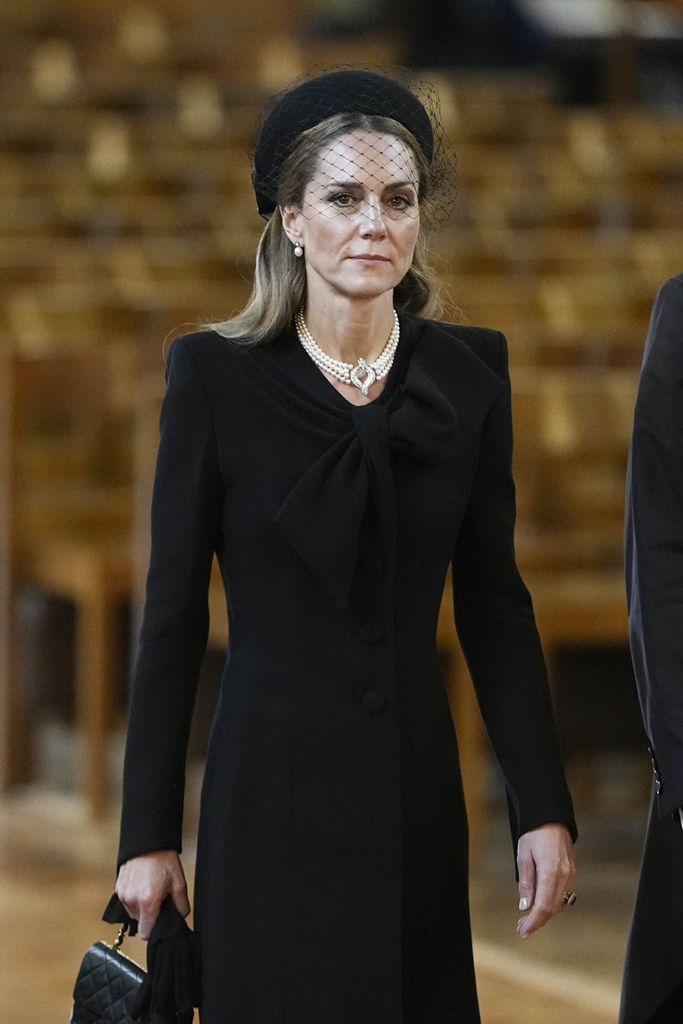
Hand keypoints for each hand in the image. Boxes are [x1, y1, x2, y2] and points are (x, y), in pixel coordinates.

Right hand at [115, 850, 189, 939]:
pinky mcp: (118, 888)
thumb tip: (181, 917)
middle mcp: (132, 900)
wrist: (149, 842)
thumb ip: (181, 905)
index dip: (154, 929)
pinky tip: (142, 886)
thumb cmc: (163, 859)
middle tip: (158, 900)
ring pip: (132, 912)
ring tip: (150, 891)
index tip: (159, 922)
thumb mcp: (179, 882)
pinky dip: (134, 898)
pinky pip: (126, 902)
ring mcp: (123, 894)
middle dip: (149, 915)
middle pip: (140, 922)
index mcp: (148, 901)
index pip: (145, 933)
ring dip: (140, 907)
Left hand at [516, 823, 575, 938]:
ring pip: (558, 902)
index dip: (533, 922)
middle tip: (521, 928)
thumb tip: (525, 906)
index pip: (543, 906)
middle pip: (552, 908)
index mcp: (551, 871)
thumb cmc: (534, 833)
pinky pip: (561, 892)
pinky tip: (539, 903)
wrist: (551, 816)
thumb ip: (526, 882)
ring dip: (544, 912)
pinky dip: (550, 901)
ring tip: (527, 918)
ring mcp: (570, 873)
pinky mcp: (571, 870)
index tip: (523, 932)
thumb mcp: (523, 855)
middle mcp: (564, 875)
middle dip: (537, 921)